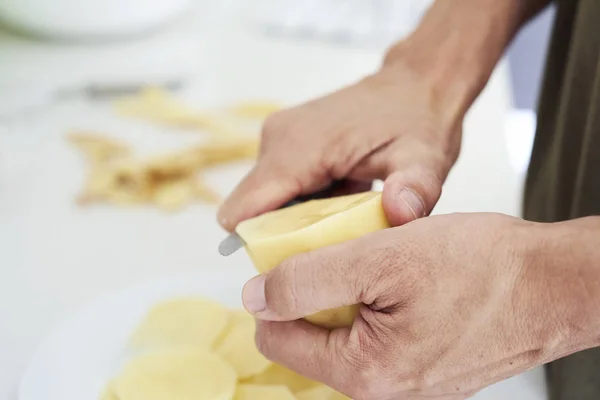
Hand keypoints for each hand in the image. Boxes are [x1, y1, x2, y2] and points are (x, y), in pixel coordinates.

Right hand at [218, 53, 465, 230]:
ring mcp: (279, 139)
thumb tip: (401, 211)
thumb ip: (415, 187)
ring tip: (339, 230)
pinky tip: (338, 209)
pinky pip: (277, 190)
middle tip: (328, 254)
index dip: (259, 247)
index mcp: (296, 147)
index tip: (292, 270)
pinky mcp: (287, 143)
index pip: (243, 210)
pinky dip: (300, 208)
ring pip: (263, 203)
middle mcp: (277, 140)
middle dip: (279, 240)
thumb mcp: (425, 158)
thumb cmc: (418, 119)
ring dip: (292, 224)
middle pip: (251, 212)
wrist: (416, 84)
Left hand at [241, 213, 580, 399]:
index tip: (296, 255)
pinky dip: (382, 298)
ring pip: (349, 327)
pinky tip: (406, 274)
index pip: (278, 338)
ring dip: (354, 288)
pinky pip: (383, 330)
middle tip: (350, 248)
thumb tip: (256, 297)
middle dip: (321, 286)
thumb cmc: (483, 269)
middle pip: (314, 332)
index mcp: (363, 372)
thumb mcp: (379, 258)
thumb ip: (307, 280)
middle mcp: (383, 388)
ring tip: (385, 258)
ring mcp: (408, 378)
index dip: (276, 291)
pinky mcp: (428, 363)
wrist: (557, 283)